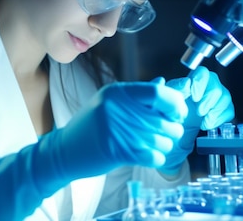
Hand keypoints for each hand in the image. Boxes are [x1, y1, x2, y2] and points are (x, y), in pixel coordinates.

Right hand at [33, 81, 186, 191]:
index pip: (158, 93)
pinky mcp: (117, 151)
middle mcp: (117, 108)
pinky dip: (157, 158)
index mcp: (117, 92)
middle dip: (174, 129)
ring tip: (156, 145)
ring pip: (162, 140)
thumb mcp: (110, 103)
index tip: (178, 112)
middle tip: (169, 133)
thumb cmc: (90, 126)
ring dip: (165, 145)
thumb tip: (164, 84)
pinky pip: (153, 156)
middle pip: (164, 119)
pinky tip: (149, 155)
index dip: (176, 103)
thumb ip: (137, 95)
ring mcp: (116, 130)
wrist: (64, 150)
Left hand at [160, 66, 233, 174]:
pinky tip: (207, 125)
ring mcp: (213, 100)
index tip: (193, 97)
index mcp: (189, 83)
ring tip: (203, 121)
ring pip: (225, 96)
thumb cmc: (164, 118)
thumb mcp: (159, 103)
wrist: (170, 139)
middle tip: (199, 112)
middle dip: (209, 99)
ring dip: (216, 110)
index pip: (202, 72)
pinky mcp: (219, 113)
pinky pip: (229, 111)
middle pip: (216, 84)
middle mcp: (203, 89)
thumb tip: (169, 81)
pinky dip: (220, 118)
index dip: (200, 83)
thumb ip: (164, 91)